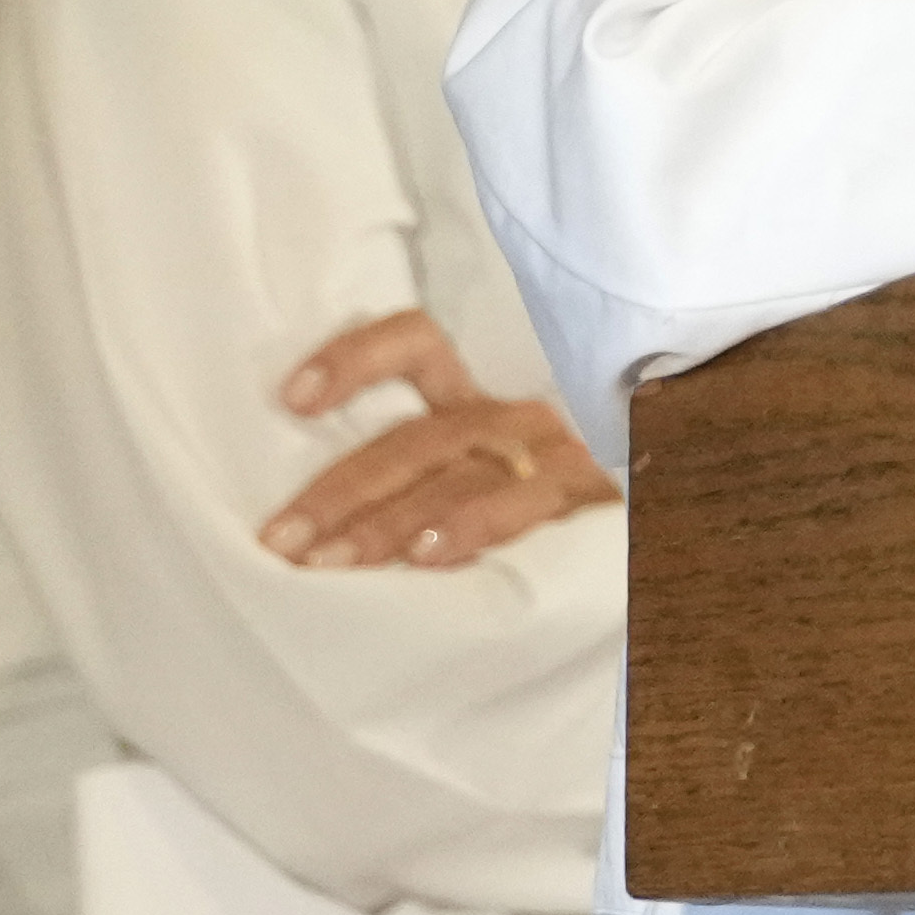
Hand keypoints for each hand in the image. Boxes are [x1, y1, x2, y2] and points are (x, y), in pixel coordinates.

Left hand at [258, 310, 617, 573]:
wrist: (631, 570)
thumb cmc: (511, 539)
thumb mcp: (450, 501)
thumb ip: (391, 495)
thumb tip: (293, 528)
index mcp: (467, 407)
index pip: (415, 345)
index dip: (354, 358)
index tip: (290, 399)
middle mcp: (508, 421)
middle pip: (416, 436)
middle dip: (340, 491)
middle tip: (283, 541)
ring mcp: (552, 458)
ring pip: (459, 474)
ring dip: (389, 522)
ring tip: (335, 562)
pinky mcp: (587, 499)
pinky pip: (522, 507)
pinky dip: (470, 528)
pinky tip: (427, 558)